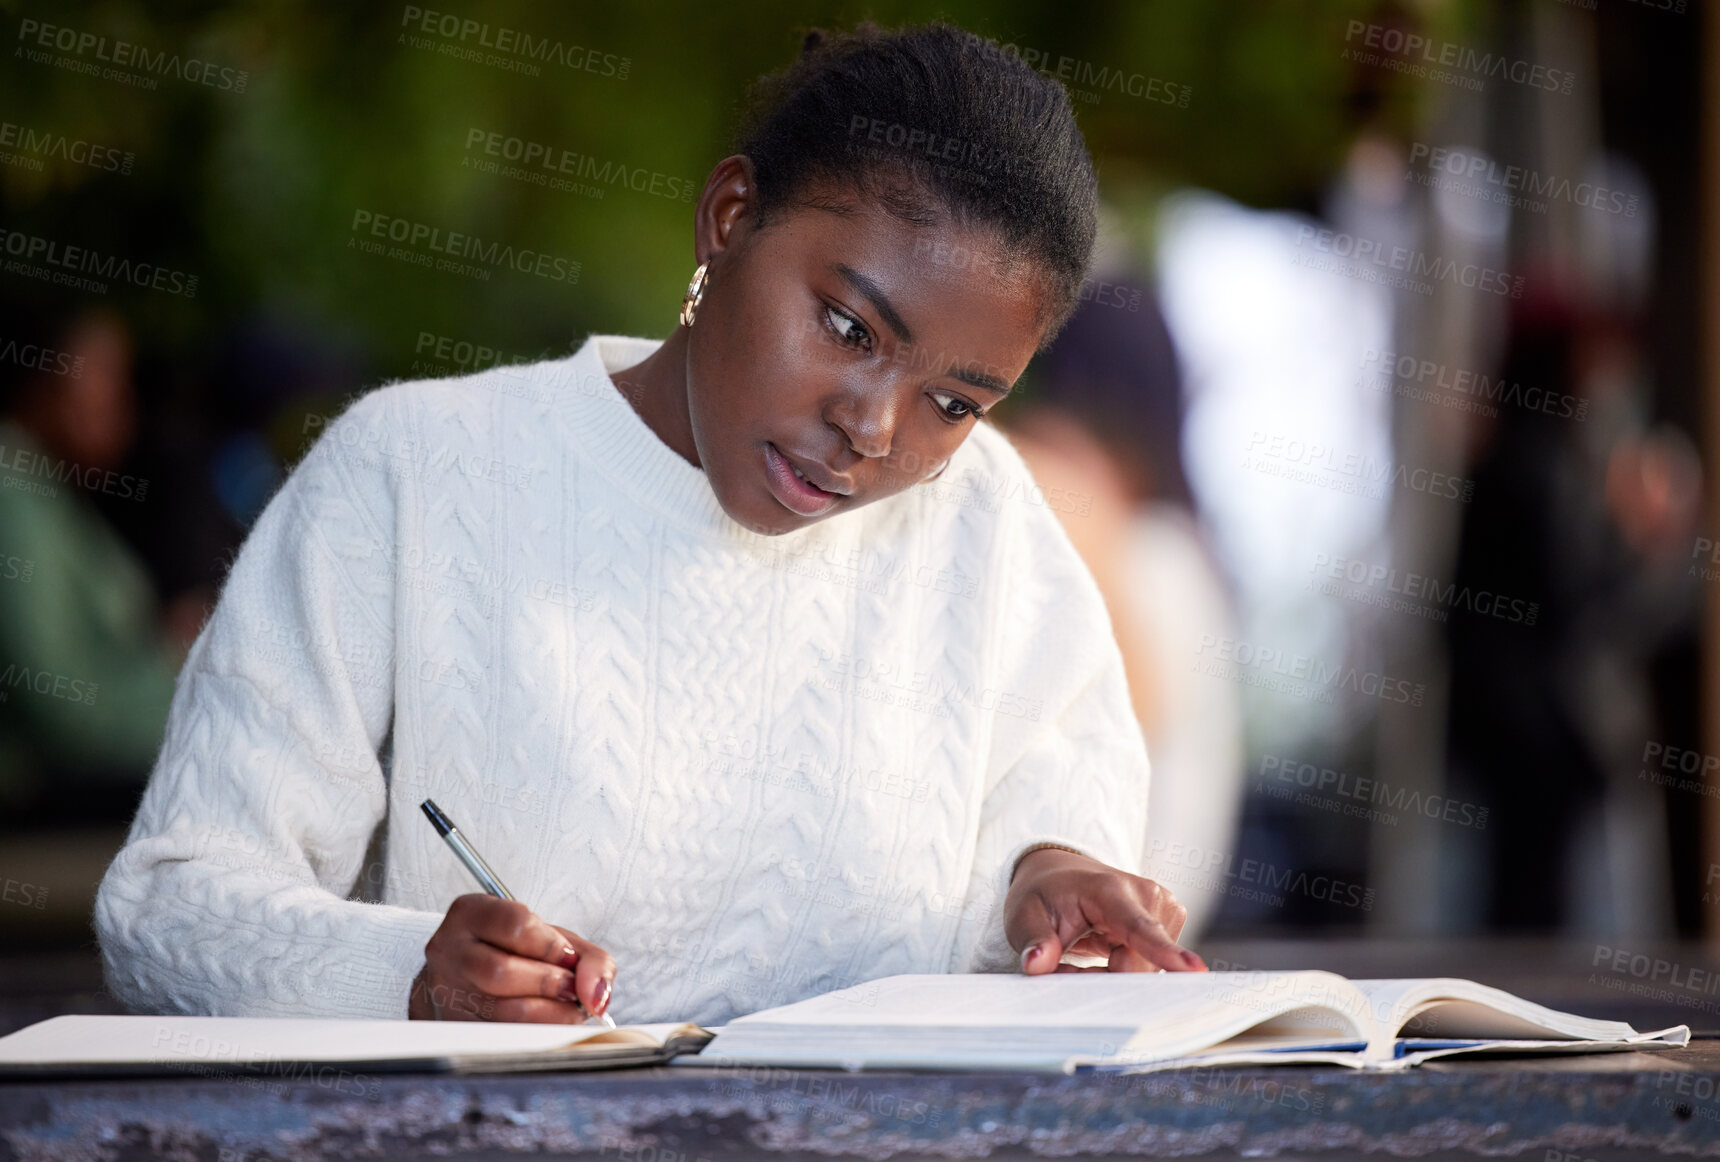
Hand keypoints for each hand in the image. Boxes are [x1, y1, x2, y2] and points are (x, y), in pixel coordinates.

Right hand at [408, 894, 615, 1021]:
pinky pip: (504, 1037)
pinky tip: (547, 1022)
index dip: (551, 945)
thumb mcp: (554, 940)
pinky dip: (538, 1032)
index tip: (568, 959)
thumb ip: (588, 958)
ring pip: (503, 1010)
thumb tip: (597, 995)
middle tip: (570, 988)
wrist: (470, 979)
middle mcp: (450, 950)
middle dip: (551, 983)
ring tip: (563, 1006)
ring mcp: (447, 991)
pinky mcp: (455, 1026)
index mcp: (471, 914)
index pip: (515, 923)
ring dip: (550, 1012)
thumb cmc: (516, 954)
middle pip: (502, 971)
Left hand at [1005, 847, 1205, 973]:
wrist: (1059, 874)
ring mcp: (1163, 907)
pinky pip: (1150, 967)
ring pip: (1145, 970)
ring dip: (1112, 974)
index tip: (1195, 970)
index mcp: (1109, 890)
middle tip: (1066, 963)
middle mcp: (1146, 894)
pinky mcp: (1170, 921)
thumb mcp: (1022, 915)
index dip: (1165, 952)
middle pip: (1139, 965)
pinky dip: (1124, 970)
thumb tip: (1038, 964)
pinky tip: (1104, 954)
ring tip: (1086, 949)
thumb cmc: (1043, 895)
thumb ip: (1033, 941)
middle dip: (1103, 979)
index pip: (1139, 927)